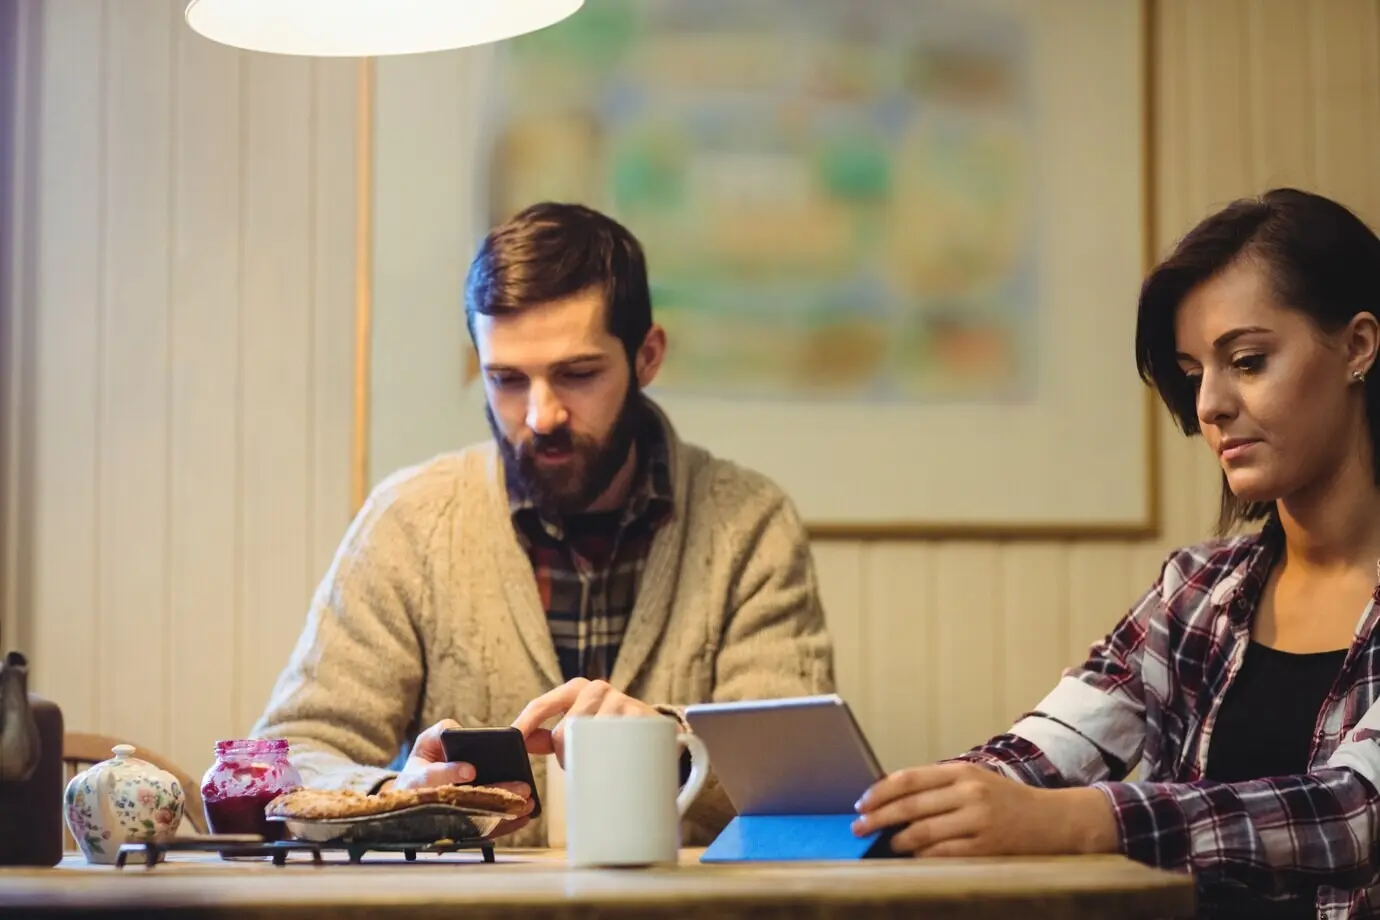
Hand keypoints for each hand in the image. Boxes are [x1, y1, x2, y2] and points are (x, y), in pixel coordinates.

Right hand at [382, 718, 535, 838]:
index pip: (433, 777)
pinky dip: (505, 825)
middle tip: (521, 788)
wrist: (415, 795)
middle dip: (494, 794)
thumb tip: (459, 731)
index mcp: (417, 780)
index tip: (471, 770)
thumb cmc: (425, 764)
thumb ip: (441, 733)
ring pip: (477, 820)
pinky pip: (483, 831)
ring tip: (527, 803)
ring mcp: (447, 819)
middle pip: (465, 801)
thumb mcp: (426, 744)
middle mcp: (432, 804)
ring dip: (504, 812)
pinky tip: (523, 816)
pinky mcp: (461, 829)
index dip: (451, 773)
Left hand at [511, 678, 659, 766]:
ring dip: (589, 761)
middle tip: (578, 765)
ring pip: (587, 742)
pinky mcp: (641, 718)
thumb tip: (524, 741)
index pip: (541, 706)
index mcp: (577, 689)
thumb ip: (549, 734)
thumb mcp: (578, 728)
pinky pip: (614, 747)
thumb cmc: (609, 732)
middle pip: (563, 732)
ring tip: (600, 763)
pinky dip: (611, 761)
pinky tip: (618, 761)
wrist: (657, 733)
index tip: (511, 744)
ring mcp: (620, 701)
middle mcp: (597, 689)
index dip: (524, 726)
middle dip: (565, 756)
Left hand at [851, 763, 1118, 857]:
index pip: (909, 779)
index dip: (880, 792)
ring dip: (898, 840)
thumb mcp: (973, 781)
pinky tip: (912, 857)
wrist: (1052, 820)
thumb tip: (890, 796)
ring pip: (923, 832)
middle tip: (858, 827)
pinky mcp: (986, 847)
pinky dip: (923, 856)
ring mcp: (978, 821)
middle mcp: (968, 793)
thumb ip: (937, 787)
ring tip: (887, 844)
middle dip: (878, 817)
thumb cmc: (1005, 800)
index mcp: (961, 772)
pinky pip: (943, 854)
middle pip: (910, 806)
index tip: (860, 803)